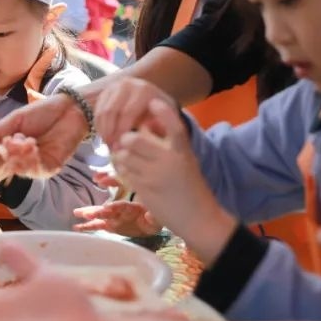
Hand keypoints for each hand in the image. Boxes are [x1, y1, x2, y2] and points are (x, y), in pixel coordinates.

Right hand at [0, 95, 87, 180]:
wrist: (69, 109)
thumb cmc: (42, 113)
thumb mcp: (14, 120)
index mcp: (6, 148)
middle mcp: (17, 160)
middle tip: (9, 141)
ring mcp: (32, 166)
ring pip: (14, 171)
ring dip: (17, 154)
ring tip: (27, 139)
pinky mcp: (48, 169)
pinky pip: (33, 171)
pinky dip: (29, 158)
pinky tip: (33, 145)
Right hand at [74, 201, 160, 236]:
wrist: (152, 223)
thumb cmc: (155, 219)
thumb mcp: (157, 219)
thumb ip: (154, 217)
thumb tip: (149, 215)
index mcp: (132, 207)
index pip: (122, 205)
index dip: (114, 206)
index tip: (106, 208)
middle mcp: (121, 211)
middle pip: (107, 209)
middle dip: (98, 210)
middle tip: (87, 213)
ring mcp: (114, 217)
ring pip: (100, 215)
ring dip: (90, 214)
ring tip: (76, 213)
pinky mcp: (111, 225)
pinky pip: (98, 225)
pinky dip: (88, 226)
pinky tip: (77, 227)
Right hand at [94, 78, 174, 146]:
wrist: (156, 102)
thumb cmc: (161, 116)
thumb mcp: (166, 121)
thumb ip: (158, 128)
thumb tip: (140, 137)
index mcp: (143, 90)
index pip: (127, 113)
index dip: (123, 132)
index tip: (123, 147)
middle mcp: (127, 84)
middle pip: (111, 111)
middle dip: (110, 132)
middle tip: (112, 148)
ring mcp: (114, 86)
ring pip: (101, 112)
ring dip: (103, 130)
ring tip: (109, 144)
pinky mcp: (105, 92)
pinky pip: (97, 111)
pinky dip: (99, 126)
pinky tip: (107, 137)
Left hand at [110, 99, 234, 265]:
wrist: (199, 219)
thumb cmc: (191, 187)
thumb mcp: (186, 160)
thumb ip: (169, 144)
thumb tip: (144, 126)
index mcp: (183, 151)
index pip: (175, 127)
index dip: (164, 113)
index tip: (154, 102)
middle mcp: (170, 161)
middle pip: (134, 139)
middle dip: (126, 139)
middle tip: (126, 142)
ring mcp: (155, 176)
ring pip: (123, 156)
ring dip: (121, 156)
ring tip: (127, 159)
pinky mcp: (144, 189)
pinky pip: (123, 172)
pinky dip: (121, 170)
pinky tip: (130, 172)